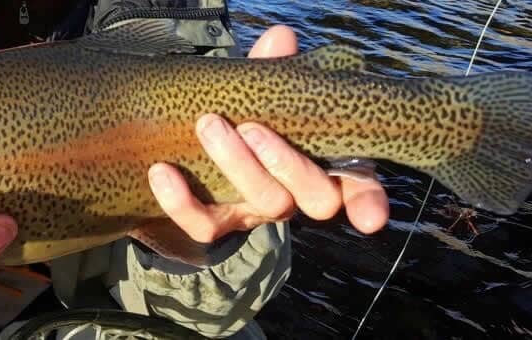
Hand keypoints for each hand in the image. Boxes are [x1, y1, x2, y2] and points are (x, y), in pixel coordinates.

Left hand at [147, 25, 389, 243]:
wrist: (186, 154)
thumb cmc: (241, 116)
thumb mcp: (259, 93)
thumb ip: (273, 69)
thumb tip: (280, 38)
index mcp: (321, 161)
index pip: (358, 186)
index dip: (367, 202)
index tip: (370, 219)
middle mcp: (296, 193)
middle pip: (315, 198)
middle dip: (286, 163)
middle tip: (250, 127)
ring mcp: (257, 212)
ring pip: (266, 205)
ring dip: (238, 165)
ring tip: (208, 125)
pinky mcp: (217, 225)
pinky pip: (204, 226)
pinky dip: (181, 201)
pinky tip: (162, 171)